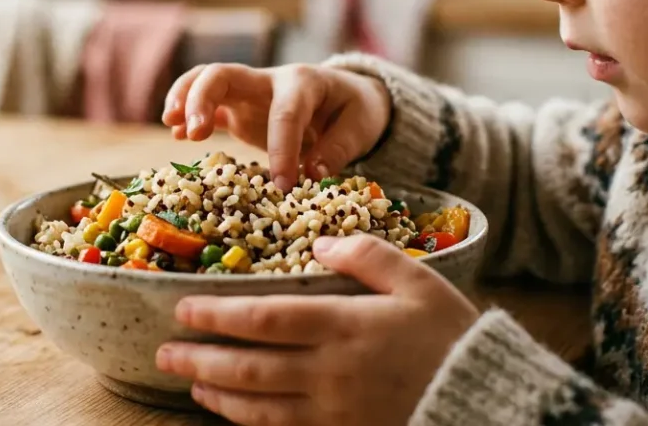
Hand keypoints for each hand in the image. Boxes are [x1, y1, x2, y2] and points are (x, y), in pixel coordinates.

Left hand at [156, 235, 480, 425]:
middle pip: (249, 366)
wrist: (483, 398)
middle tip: (164, 350)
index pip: (265, 319)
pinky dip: (250, 422)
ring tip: (189, 379)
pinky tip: (232, 411)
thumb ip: (367, 255)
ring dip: (217, 392)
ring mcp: (333, 410)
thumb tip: (321, 241)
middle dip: (201, 357)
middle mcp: (330, 371)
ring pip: (259, 405)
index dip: (218, 315)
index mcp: (345, 326)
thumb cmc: (450, 335)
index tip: (184, 308)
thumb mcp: (417, 281)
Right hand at [162, 63, 391, 190]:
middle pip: (224, 74)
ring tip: (173, 126)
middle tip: (196, 133)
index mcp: (304, 83)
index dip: (281, 148)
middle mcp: (269, 81)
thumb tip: (312, 173)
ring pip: (205, 80)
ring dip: (184, 98)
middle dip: (204, 99)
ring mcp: (249, 92)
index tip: (283, 184)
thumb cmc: (354, 112)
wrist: (347, 97)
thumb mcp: (360, 126)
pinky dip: (188, 116)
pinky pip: (206, 103)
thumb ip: (338, 149)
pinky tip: (178, 135)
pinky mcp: (237, 108)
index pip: (285, 112)